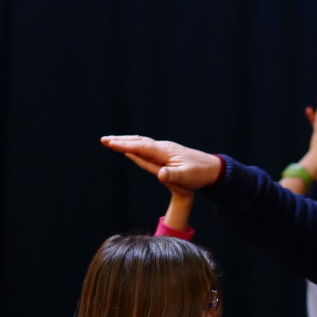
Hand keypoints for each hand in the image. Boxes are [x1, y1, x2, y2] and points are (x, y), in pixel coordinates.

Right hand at [101, 135, 220, 191]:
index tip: (109, 143)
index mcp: (165, 152)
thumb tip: (160, 174)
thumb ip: (173, 176)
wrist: (213, 170)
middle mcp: (163, 148)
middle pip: (139, 141)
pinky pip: (148, 148)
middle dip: (121, 140)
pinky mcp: (168, 153)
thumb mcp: (187, 177)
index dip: (125, 145)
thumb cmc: (200, 174)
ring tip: (113, 141)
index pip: (141, 146)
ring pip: (143, 143)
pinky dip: (137, 145)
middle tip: (104, 140)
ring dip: (127, 141)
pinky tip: (133, 147)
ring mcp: (165, 150)